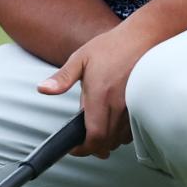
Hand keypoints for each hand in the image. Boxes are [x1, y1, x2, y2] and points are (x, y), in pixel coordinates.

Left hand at [36, 23, 161, 157]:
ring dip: (108, 141)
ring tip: (99, 132)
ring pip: (121, 139)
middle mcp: (118, 105)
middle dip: (94, 147)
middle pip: (108, 142)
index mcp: (100, 95)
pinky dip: (122, 133)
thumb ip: (62, 78)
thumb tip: (43, 89)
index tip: (75, 148)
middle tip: (84, 142)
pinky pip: (133, 130)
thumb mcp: (81, 58)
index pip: (95, 136)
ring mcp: (133, 106)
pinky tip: (114, 123)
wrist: (143, 37)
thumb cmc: (112, 46)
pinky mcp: (143, 105)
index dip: (84, 149)